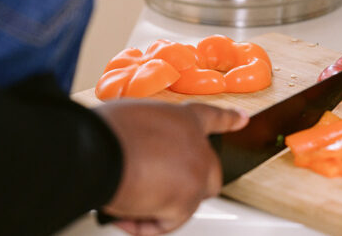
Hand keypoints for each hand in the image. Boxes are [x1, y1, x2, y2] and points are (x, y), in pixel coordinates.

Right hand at [94, 100, 247, 235]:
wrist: (100, 150)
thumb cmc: (105, 132)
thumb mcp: (131, 119)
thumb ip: (148, 135)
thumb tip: (134, 153)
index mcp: (182, 118)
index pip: (211, 117)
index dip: (228, 119)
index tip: (242, 120)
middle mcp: (197, 143)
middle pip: (210, 173)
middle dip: (189, 186)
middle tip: (159, 190)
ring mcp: (196, 171)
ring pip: (188, 202)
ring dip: (160, 207)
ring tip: (128, 199)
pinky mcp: (188, 199)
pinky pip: (168, 222)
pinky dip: (146, 225)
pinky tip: (126, 213)